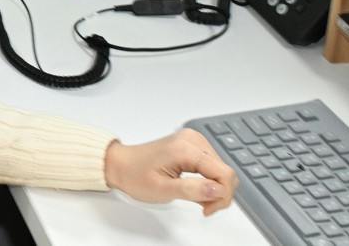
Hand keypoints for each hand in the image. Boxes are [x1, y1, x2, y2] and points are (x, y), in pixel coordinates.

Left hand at [103, 129, 236, 215]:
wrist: (122, 164)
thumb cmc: (135, 176)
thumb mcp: (163, 190)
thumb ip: (192, 190)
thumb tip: (217, 190)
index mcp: (186, 148)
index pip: (225, 173)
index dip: (222, 196)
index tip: (208, 209)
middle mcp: (193, 139)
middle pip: (226, 171)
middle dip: (218, 193)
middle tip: (202, 206)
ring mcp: (193, 140)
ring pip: (221, 169)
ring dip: (213, 188)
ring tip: (194, 196)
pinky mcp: (192, 144)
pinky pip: (212, 165)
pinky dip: (208, 180)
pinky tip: (194, 187)